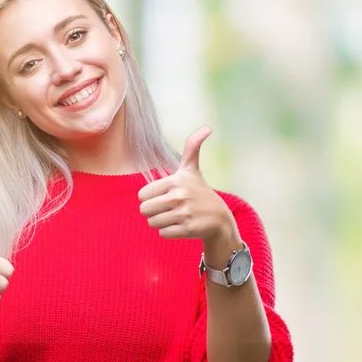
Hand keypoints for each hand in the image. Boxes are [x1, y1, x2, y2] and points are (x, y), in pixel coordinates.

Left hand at [138, 126, 233, 240]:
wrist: (219, 218)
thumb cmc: (200, 192)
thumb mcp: (193, 170)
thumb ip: (192, 147)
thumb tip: (207, 128)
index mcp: (176, 180)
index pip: (142, 195)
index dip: (151, 198)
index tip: (164, 196)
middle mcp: (179, 196)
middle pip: (144, 210)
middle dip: (154, 212)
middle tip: (168, 209)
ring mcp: (183, 213)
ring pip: (152, 223)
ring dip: (161, 222)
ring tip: (175, 217)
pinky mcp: (187, 229)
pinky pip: (163, 234)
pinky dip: (169, 232)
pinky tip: (181, 226)